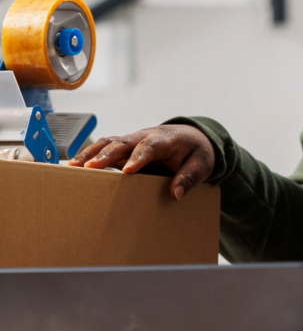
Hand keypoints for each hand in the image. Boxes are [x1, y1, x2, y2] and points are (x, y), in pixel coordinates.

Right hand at [69, 125, 215, 200]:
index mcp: (165, 139)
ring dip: (91, 153)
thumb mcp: (202, 164)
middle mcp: (145, 136)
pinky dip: (90, 155)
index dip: (138, 157)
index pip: (149, 146)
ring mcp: (134, 140)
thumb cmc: (197, 151)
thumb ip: (189, 177)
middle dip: (106, 154)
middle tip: (90, 168)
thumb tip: (175, 194)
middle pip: (123, 142)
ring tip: (72, 167)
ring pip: (109, 142)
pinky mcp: (126, 147)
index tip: (128, 170)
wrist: (193, 136)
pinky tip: (74, 167)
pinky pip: (105, 148)